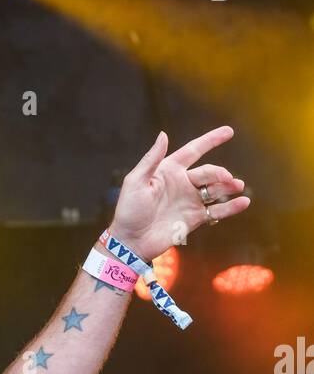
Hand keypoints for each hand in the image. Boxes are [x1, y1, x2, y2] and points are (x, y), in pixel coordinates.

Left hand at [109, 126, 249, 263]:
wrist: (131, 242)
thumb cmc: (129, 210)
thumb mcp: (135, 182)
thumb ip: (151, 159)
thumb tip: (163, 134)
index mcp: (169, 171)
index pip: (194, 151)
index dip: (211, 140)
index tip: (229, 131)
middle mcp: (182, 184)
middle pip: (208, 173)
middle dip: (220, 173)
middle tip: (228, 179)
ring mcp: (189, 202)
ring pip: (215, 190)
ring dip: (228, 187)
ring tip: (238, 186)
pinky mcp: (194, 219)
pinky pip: (216, 211)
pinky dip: (231, 207)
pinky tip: (244, 202)